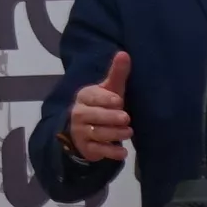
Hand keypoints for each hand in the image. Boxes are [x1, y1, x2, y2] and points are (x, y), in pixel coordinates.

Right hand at [67, 50, 132, 164]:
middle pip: (94, 116)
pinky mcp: (86, 148)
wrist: (84, 129)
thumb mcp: (109, 89)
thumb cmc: (102, 105)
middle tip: (126, 118)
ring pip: (97, 133)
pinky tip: (123, 153)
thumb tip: (124, 53)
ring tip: (128, 132)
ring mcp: (80, 132)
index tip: (118, 101)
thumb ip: (117, 73)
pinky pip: (98, 151)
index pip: (92, 97)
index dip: (104, 99)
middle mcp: (78, 114)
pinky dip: (111, 153)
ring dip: (114, 134)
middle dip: (110, 117)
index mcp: (84, 97)